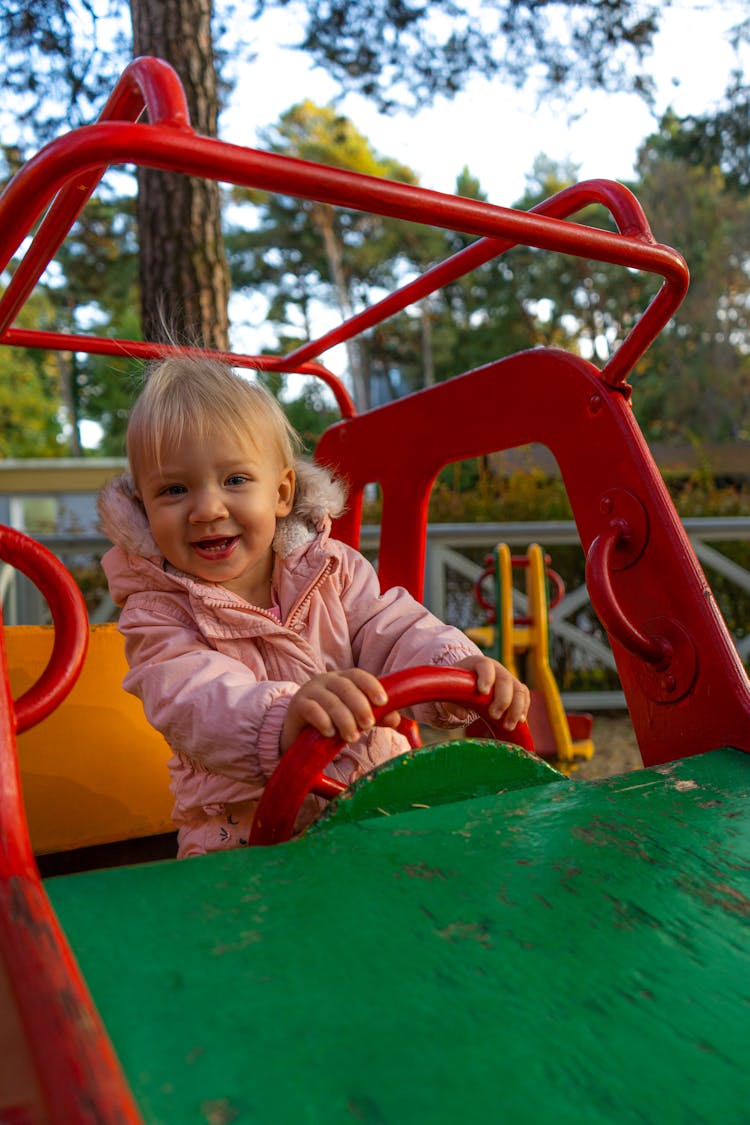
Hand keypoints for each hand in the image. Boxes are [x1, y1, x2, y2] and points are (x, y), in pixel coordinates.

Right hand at [281, 668, 400, 752]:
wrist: (298, 733)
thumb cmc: (331, 721)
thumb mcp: (354, 718)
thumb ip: (375, 717)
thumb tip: (396, 719)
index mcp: (342, 679)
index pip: (358, 675)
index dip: (371, 685)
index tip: (383, 701)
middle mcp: (326, 680)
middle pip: (345, 687)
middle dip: (360, 706)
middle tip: (368, 725)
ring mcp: (310, 691)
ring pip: (330, 700)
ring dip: (344, 719)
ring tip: (352, 737)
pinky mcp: (297, 706)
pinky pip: (311, 709)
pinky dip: (322, 720)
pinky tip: (330, 733)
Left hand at [445, 656, 529, 729]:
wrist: (470, 680)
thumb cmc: (458, 686)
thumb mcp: (449, 692)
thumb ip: (450, 703)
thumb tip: (462, 715)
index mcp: (478, 664)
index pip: (485, 666)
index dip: (486, 677)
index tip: (482, 692)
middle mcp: (497, 669)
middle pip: (505, 680)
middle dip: (502, 699)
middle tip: (495, 716)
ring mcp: (509, 678)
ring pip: (519, 690)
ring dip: (516, 709)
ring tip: (508, 726)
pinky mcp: (516, 689)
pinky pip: (525, 697)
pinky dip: (523, 709)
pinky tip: (519, 722)